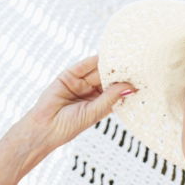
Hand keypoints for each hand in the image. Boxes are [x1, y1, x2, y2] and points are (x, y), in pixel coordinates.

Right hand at [22, 54, 136, 149]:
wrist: (44, 128)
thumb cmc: (68, 127)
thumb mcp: (93, 112)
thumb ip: (110, 98)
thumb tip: (130, 88)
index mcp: (99, 104)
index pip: (115, 90)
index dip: (125, 84)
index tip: (141, 77)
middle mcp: (91, 93)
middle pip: (107, 78)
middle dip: (118, 71)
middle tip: (134, 62)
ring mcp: (79, 84)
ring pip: (95, 71)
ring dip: (107, 64)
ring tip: (121, 56)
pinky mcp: (68, 77)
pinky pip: (82, 66)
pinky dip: (91, 61)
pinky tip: (103, 56)